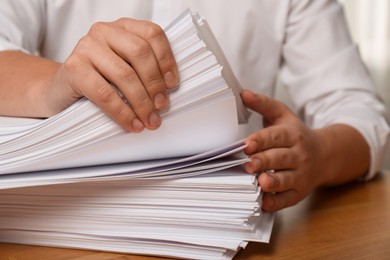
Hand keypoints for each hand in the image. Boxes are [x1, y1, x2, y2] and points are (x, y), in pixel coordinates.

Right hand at [45, 18, 177, 131]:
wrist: (61, 91)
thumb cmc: (99, 80)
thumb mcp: (125, 69)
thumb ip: (144, 71)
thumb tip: (168, 93)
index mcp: (122, 28)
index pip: (152, 34)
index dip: (166, 60)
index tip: (172, 84)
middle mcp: (104, 32)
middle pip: (140, 53)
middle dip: (155, 84)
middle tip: (161, 107)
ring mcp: (86, 47)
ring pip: (125, 75)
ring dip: (142, 103)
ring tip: (149, 120)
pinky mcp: (73, 68)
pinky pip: (105, 94)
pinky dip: (123, 113)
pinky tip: (132, 124)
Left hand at [240, 89, 324, 211]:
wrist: (325, 154)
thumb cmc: (296, 134)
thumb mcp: (282, 114)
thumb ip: (263, 104)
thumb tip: (242, 93)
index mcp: (292, 134)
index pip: (275, 137)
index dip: (261, 140)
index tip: (247, 144)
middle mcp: (299, 155)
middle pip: (280, 158)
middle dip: (264, 161)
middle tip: (248, 164)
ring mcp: (301, 175)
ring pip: (286, 180)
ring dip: (273, 182)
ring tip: (260, 182)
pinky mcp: (300, 192)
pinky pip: (288, 199)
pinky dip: (277, 203)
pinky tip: (265, 203)